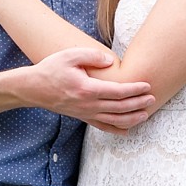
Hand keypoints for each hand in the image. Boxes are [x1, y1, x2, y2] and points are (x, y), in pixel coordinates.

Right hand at [30, 45, 156, 131]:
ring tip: (146, 114)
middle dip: (139, 104)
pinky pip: (102, 127)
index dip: (134, 89)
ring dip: (132, 119)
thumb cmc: (51, 69)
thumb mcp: (69, 55)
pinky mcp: (82, 117)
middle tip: (153, 98)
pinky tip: (128, 130)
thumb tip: (111, 61)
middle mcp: (88, 105)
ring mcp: (85, 113)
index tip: (147, 85)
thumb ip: (92, 56)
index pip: (117, 92)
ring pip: (114, 121)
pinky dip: (117, 129)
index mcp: (87, 89)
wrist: (33, 88)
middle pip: (120, 108)